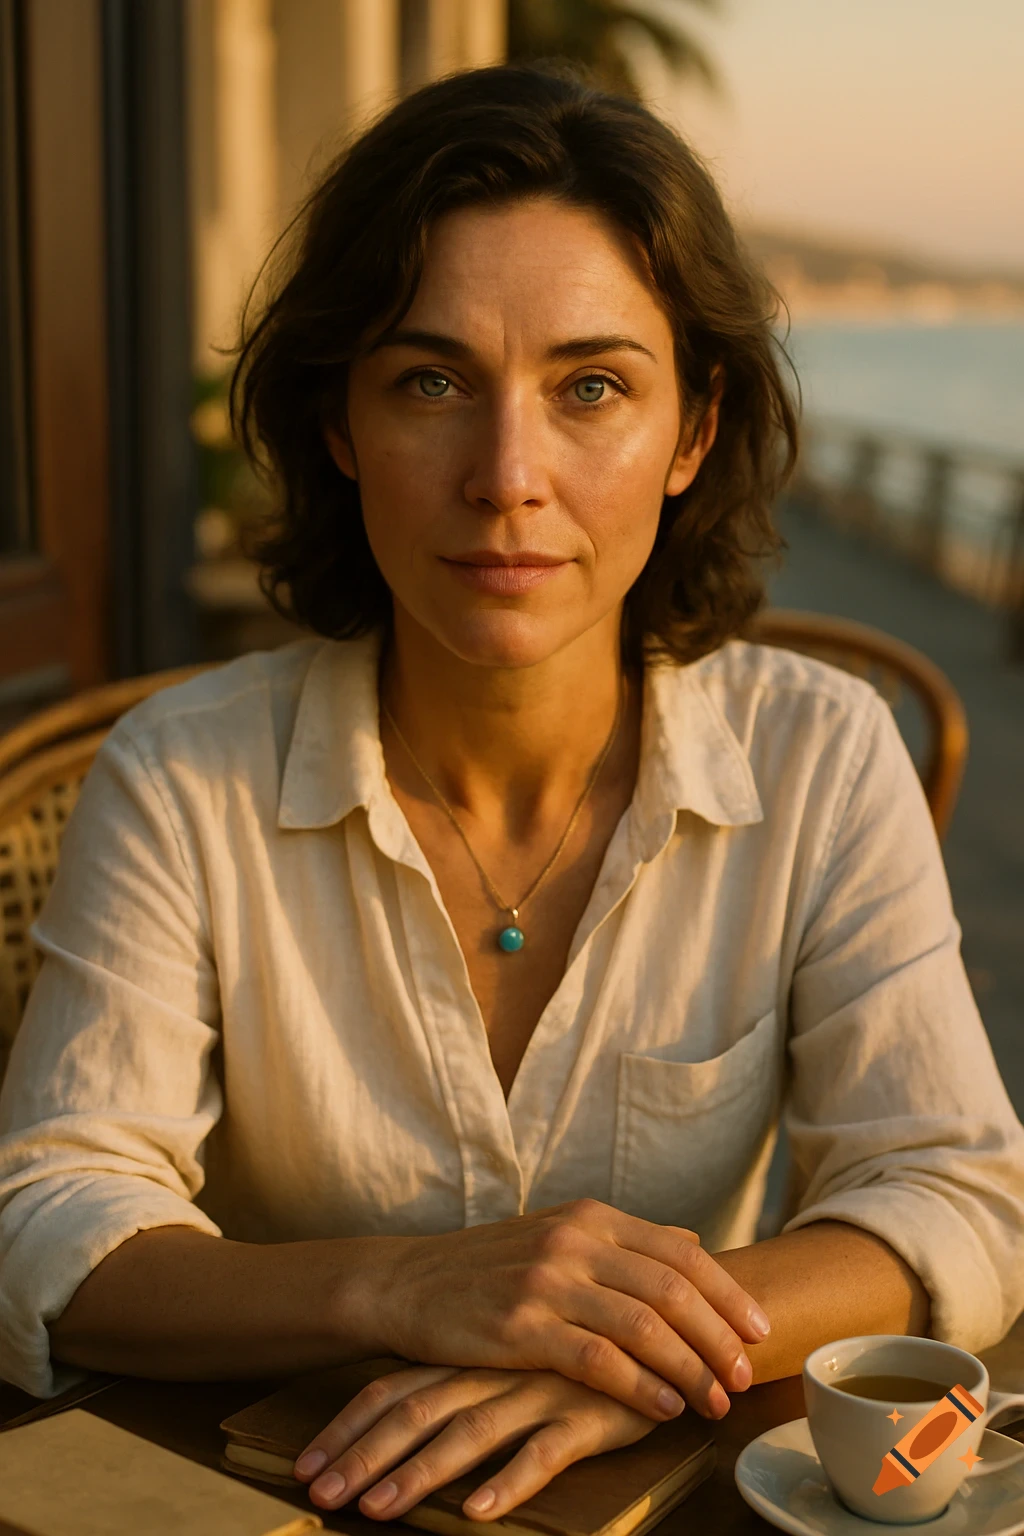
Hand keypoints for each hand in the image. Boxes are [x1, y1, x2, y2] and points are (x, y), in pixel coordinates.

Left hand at [293, 1362, 658, 1520]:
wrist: (663, 1322)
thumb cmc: (578, 1350)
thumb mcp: (516, 1359)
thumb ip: (469, 1379)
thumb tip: (408, 1420)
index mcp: (472, 1354)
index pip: (395, 1387)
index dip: (348, 1426)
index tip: (306, 1468)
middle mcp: (496, 1368)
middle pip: (416, 1409)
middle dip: (363, 1456)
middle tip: (320, 1497)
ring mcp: (539, 1388)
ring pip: (468, 1432)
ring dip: (419, 1474)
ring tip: (378, 1511)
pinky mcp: (586, 1412)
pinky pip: (543, 1450)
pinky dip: (508, 1479)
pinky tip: (476, 1510)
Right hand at [344, 1198, 767, 1422]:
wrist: (408, 1283)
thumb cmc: (490, 1267)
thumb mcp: (558, 1233)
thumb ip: (625, 1242)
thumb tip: (693, 1244)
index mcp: (592, 1216)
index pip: (681, 1251)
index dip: (727, 1293)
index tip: (760, 1330)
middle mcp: (576, 1240)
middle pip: (672, 1288)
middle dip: (719, 1337)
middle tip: (745, 1375)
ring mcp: (548, 1280)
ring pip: (643, 1325)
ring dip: (689, 1369)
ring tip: (715, 1401)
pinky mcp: (521, 1326)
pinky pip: (597, 1359)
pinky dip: (640, 1386)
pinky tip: (663, 1409)